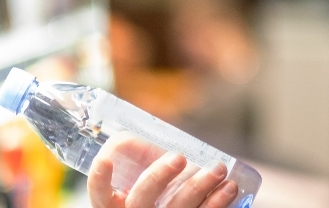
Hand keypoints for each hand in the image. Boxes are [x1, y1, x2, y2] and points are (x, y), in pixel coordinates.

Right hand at [87, 138, 237, 207]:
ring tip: (218, 167)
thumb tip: (142, 129)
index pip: (100, 196)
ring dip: (200, 186)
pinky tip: (229, 188)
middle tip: (179, 157)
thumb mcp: (143, 184)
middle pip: (141, 201)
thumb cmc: (156, 196)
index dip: (99, 180)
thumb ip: (143, 163)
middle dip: (159, 177)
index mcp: (116, 207)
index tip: (106, 159)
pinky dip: (218, 203)